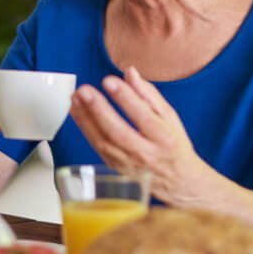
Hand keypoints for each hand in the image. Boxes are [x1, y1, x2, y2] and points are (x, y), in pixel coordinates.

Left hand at [69, 66, 216, 203]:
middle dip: (99, 110)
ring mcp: (129, 164)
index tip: (110, 81)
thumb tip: (130, 73)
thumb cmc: (172, 144)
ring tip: (76, 98)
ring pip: (103, 142)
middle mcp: (146, 154)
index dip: (125, 98)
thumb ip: (149, 94)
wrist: (177, 180)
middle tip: (85, 91)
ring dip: (86, 119)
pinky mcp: (115, 168)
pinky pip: (96, 147)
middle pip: (119, 133)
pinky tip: (76, 111)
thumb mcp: (169, 117)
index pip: (143, 116)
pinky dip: (84, 128)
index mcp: (164, 138)